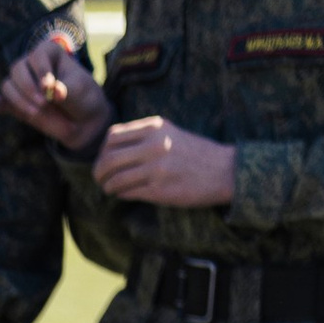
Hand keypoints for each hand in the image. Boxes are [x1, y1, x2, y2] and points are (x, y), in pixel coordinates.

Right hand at [0, 25, 110, 153]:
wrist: (82, 121)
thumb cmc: (84, 97)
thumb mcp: (80, 90)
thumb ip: (66, 89)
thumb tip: (53, 92)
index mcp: (48, 54)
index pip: (36, 56)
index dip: (40, 70)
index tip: (49, 87)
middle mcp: (32, 66)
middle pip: (17, 70)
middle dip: (27, 87)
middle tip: (43, 103)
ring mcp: (23, 85)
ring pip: (8, 87)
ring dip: (18, 100)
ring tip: (36, 112)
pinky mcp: (17, 104)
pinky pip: (1, 103)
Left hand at [95, 117, 237, 208]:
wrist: (224, 170)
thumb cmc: (194, 153)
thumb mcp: (169, 133)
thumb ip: (143, 136)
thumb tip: (109, 149)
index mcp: (154, 128)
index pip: (112, 137)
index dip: (102, 151)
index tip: (104, 160)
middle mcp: (154, 145)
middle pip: (108, 159)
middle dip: (99, 172)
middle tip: (100, 179)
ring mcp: (156, 168)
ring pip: (114, 179)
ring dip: (107, 186)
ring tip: (110, 189)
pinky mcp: (159, 190)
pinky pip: (127, 193)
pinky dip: (120, 195)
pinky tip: (124, 194)